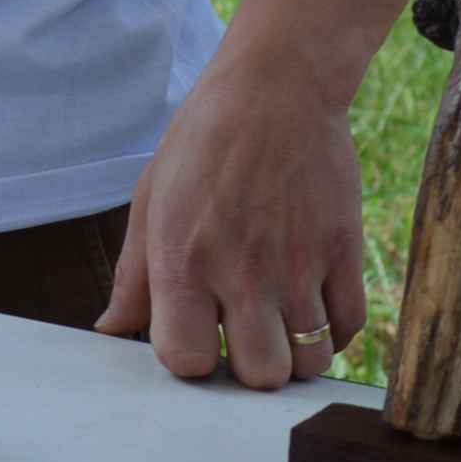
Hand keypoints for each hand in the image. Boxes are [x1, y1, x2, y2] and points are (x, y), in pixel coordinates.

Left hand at [96, 39, 367, 386]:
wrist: (278, 85)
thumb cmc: (204, 139)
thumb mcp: (151, 198)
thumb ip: (134, 276)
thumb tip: (111, 331)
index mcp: (184, 261)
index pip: (188, 362)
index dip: (191, 359)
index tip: (195, 336)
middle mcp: (243, 273)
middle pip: (259, 376)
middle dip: (248, 366)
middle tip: (243, 334)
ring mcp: (299, 266)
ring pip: (310, 363)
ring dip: (294, 353)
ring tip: (279, 321)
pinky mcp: (343, 251)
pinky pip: (349, 327)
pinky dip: (333, 329)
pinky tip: (311, 302)